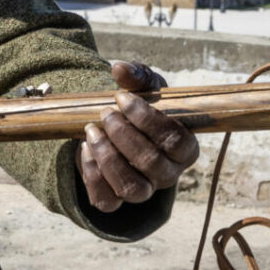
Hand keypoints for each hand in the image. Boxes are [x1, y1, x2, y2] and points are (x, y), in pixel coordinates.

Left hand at [77, 61, 198, 212]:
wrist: (117, 126)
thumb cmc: (140, 106)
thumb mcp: (144, 88)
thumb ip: (137, 76)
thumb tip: (120, 69)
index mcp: (184, 148)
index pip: (176, 141)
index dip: (148, 120)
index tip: (122, 99)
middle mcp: (168, 174)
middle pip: (152, 164)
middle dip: (124, 135)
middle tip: (105, 113)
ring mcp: (144, 190)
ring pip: (132, 188)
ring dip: (108, 158)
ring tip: (91, 131)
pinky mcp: (117, 199)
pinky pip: (107, 200)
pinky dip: (92, 175)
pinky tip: (85, 148)